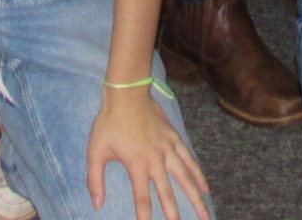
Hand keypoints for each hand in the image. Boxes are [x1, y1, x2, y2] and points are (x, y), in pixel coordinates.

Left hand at [88, 87, 213, 219]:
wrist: (127, 94)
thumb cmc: (109, 123)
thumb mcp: (96, 151)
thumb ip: (95, 180)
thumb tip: (97, 204)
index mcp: (137, 164)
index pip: (143, 198)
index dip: (145, 216)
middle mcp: (156, 160)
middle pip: (168, 192)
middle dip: (174, 213)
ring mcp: (168, 149)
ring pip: (186, 178)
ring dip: (196, 198)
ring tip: (205, 214)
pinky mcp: (174, 139)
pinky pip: (190, 160)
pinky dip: (198, 174)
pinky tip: (206, 188)